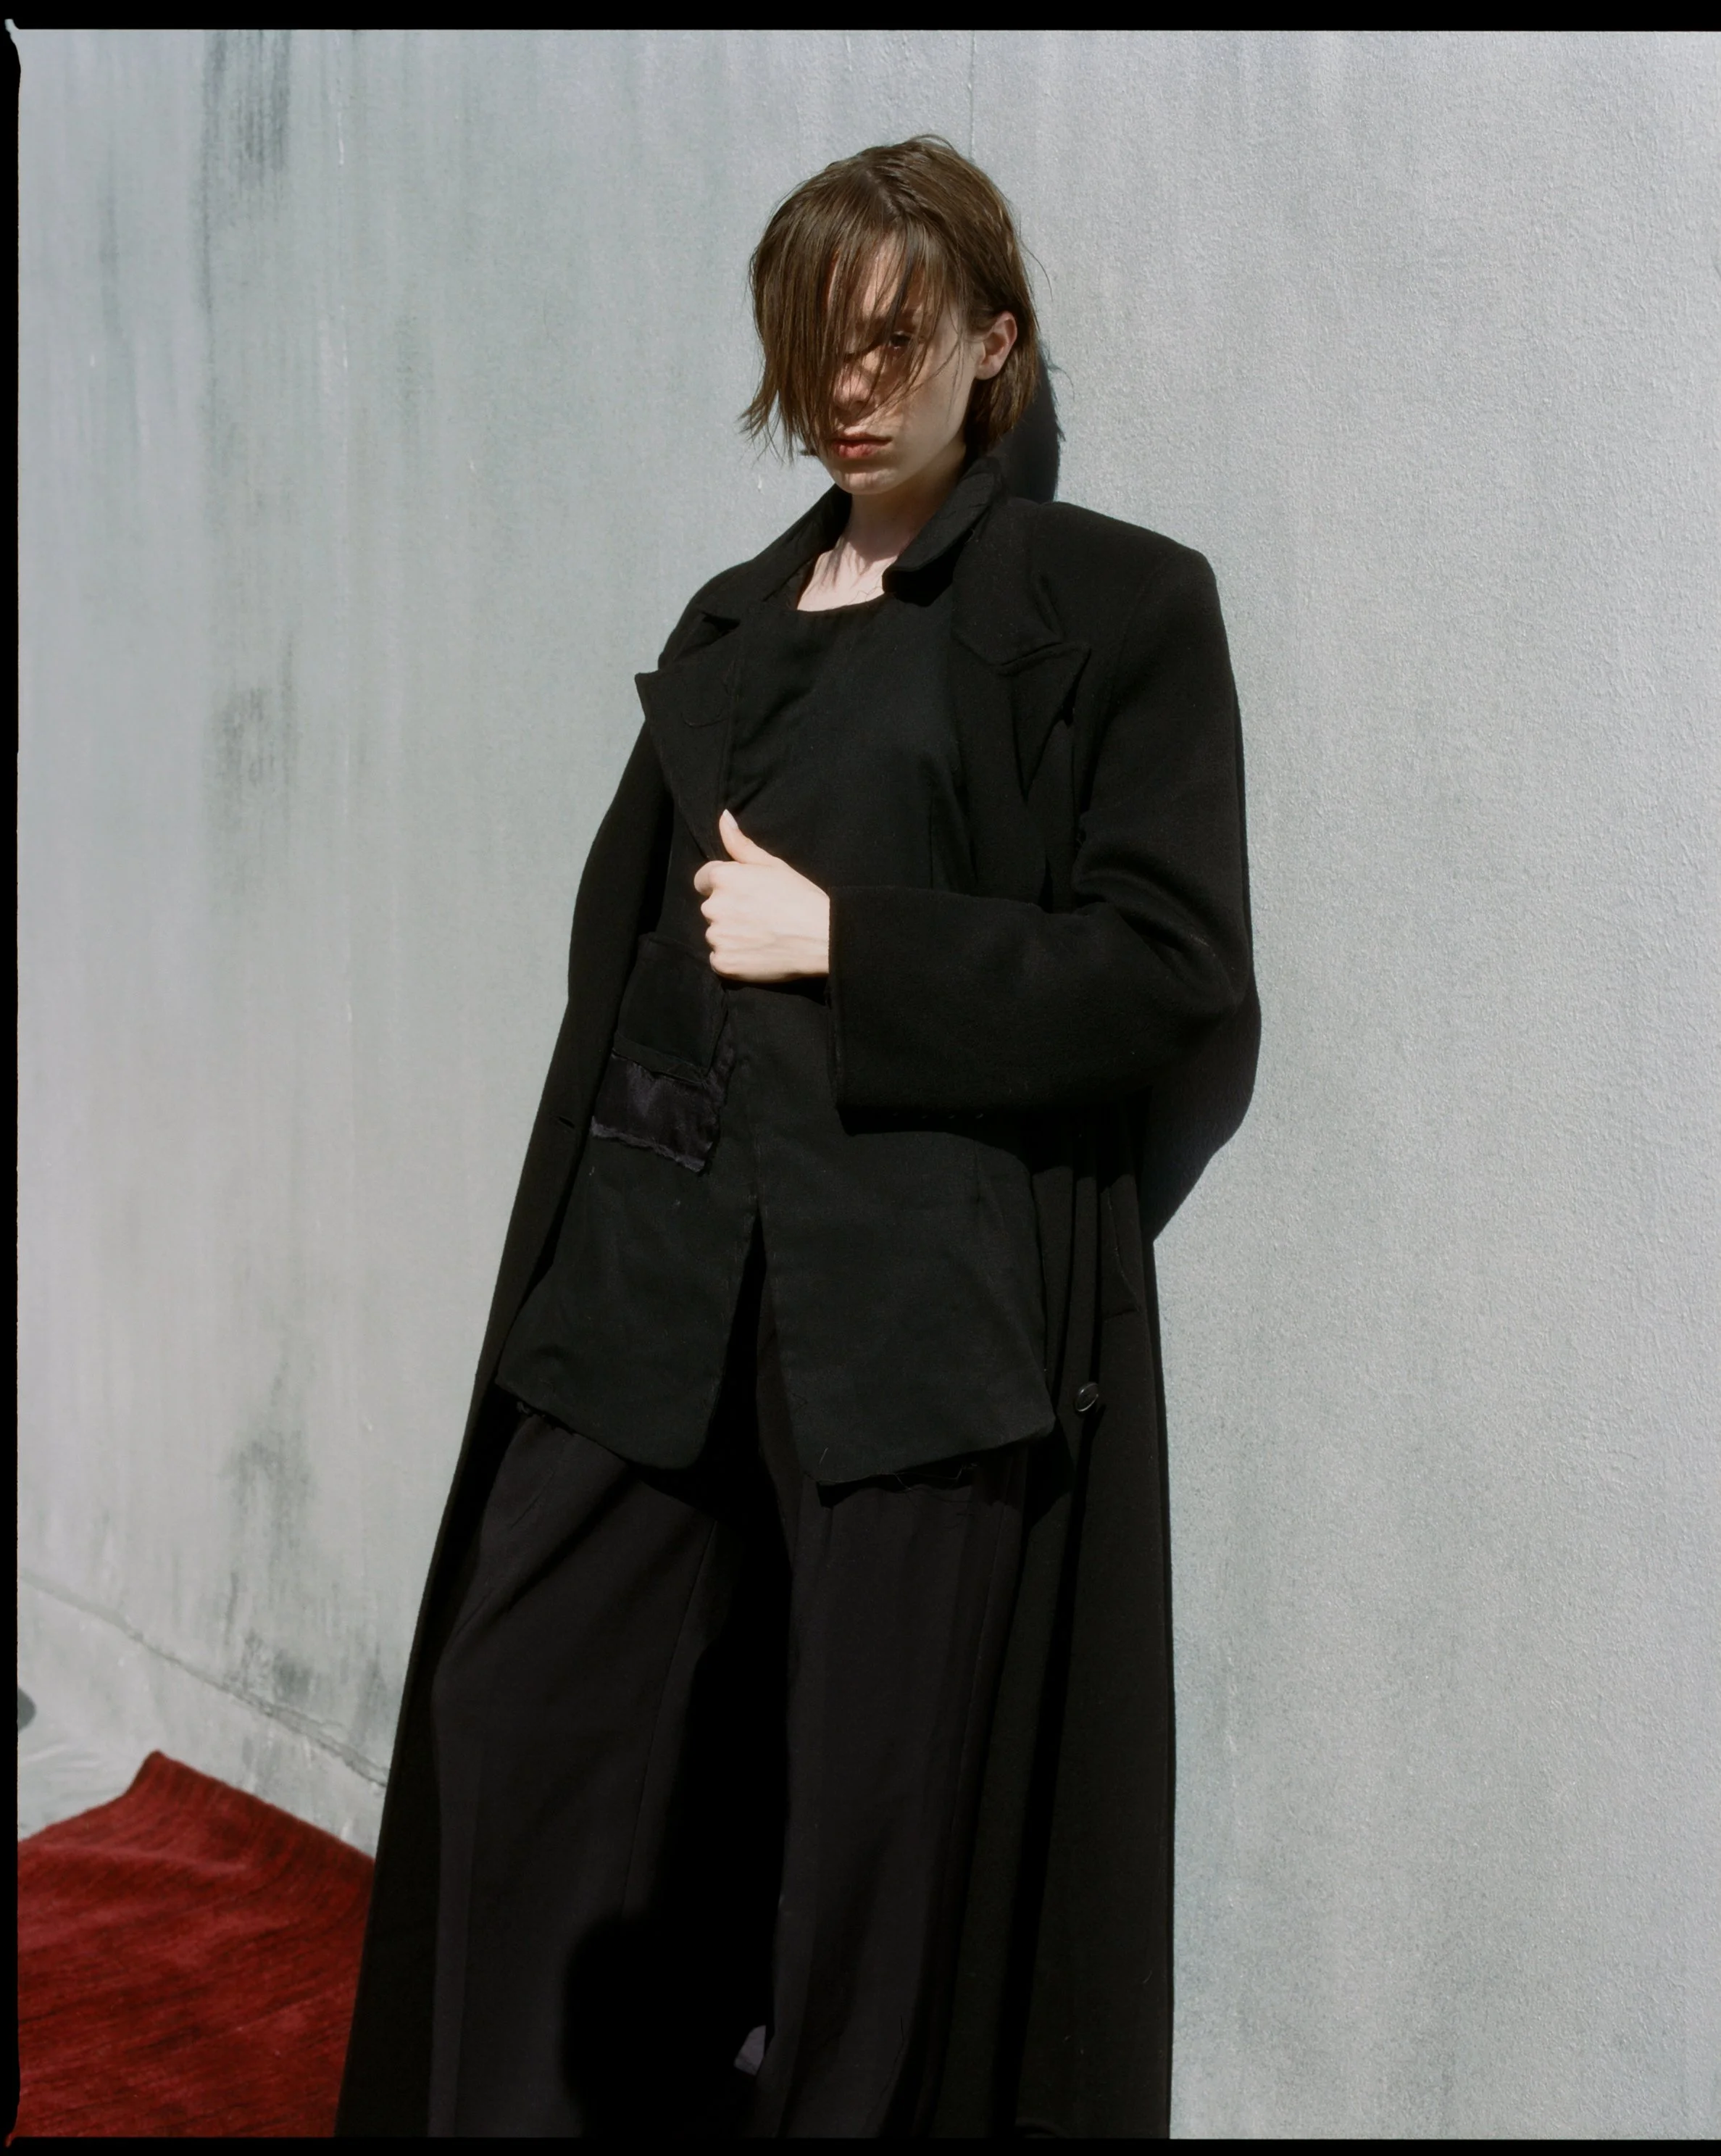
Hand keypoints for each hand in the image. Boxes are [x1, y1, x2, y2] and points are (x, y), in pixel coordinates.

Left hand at [693, 810, 830, 980]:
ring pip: (716, 934)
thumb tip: (723, 818)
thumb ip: (740, 843)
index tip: (747, 896)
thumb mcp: (773, 865)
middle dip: (728, 911)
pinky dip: (734, 958)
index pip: (704, 880)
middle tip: (759, 917)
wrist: (822, 939)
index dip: (725, 887)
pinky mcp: (723, 963)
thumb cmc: (801, 898)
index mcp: (723, 878)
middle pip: (711, 908)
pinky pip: (719, 959)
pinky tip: (757, 954)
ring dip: (731, 936)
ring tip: (761, 937)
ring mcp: (717, 937)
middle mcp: (713, 907)